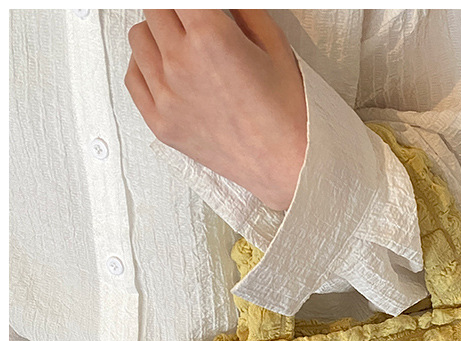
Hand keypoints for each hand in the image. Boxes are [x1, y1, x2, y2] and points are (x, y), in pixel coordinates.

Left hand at [125, 9, 306, 211]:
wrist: (288, 165)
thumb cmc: (287, 114)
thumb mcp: (275, 44)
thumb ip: (242, 9)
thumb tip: (222, 3)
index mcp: (209, 37)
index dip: (190, 3)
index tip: (197, 10)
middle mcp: (181, 64)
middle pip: (154, 8)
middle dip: (176, 11)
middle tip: (194, 22)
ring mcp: (166, 96)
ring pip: (138, 38)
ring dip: (157, 34)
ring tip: (182, 46)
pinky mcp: (161, 123)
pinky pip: (133, 78)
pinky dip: (145, 66)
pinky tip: (167, 70)